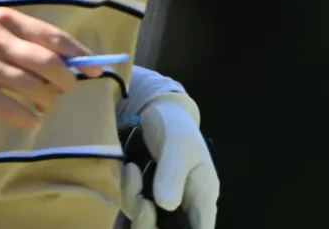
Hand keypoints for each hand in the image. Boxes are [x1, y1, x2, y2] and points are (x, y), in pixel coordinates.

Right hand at [0, 7, 104, 129]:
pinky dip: (27, 118)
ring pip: (32, 88)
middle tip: (65, 90)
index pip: (52, 37)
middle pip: (47, 64)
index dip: (79, 55)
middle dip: (65, 82)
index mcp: (5, 18)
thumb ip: (23, 39)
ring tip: (45, 105)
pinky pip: (10, 108)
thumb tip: (66, 61)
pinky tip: (32, 121)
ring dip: (47, 102)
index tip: (96, 69)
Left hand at [118, 93, 218, 228]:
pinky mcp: (142, 195)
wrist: (156, 112)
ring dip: (133, 201)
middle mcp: (182, 207)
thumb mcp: (179, 146)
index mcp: (202, 199)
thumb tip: (166, 205)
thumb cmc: (177, 128)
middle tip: (142, 202)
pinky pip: (130, 205)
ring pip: (143, 222)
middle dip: (148, 224)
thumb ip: (173, 174)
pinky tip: (129, 168)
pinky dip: (127, 191)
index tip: (162, 220)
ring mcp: (160, 203)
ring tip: (133, 170)